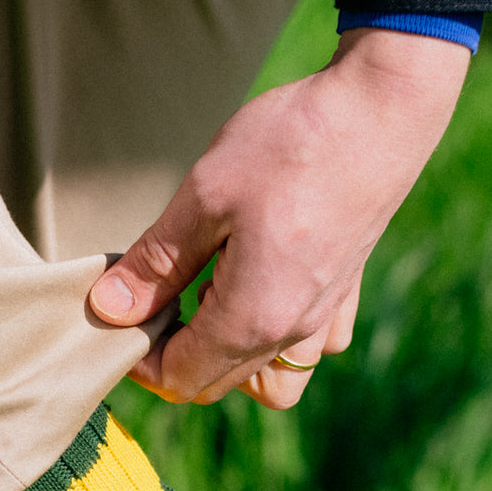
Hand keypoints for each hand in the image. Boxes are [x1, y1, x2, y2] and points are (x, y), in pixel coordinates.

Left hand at [89, 28, 470, 406]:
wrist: (383, 105)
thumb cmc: (291, 145)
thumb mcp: (205, 196)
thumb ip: (155, 263)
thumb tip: (108, 309)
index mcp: (252, 318)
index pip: (179, 379)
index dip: (138, 358)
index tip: (120, 312)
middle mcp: (292, 333)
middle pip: (216, 385)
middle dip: (173, 356)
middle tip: (152, 297)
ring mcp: (325, 317)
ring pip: (268, 382)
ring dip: (227, 360)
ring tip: (207, 300)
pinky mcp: (345, 292)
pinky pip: (309, 349)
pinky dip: (277, 339)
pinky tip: (260, 289)